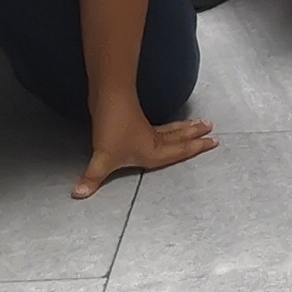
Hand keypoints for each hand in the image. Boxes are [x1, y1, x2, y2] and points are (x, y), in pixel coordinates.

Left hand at [72, 108, 215, 199]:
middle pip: (179, 137)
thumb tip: (78, 194)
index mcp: (152, 151)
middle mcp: (153, 140)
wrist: (109, 97)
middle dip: (195, 135)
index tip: (212, 142)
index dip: (195, 149)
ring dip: (186, 128)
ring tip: (201, 123)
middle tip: (211, 130)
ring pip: (172, 129)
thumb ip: (92, 178)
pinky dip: (171, 126)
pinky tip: (169, 126)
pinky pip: (161, 126)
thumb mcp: (102, 158)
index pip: (178, 151)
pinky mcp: (137, 119)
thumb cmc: (112, 129)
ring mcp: (146, 129)